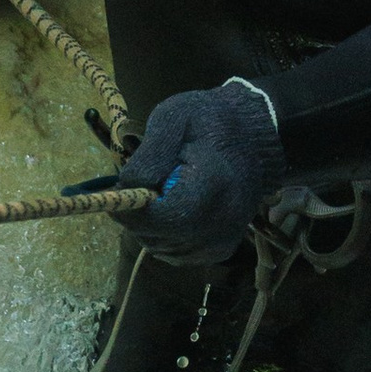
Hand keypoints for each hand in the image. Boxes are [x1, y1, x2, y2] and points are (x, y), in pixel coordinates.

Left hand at [122, 80, 287, 263]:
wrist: (254, 139)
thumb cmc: (210, 122)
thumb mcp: (174, 118)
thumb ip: (149, 155)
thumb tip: (126, 189)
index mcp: (212, 185)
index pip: (161, 217)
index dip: (130, 210)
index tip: (116, 191)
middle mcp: (221, 221)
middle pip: (156, 236)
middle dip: (136, 216)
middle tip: (140, 187)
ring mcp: (222, 240)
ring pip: (161, 248)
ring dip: (148, 226)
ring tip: (161, 194)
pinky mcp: (220, 251)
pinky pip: (176, 253)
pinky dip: (164, 235)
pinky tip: (173, 209)